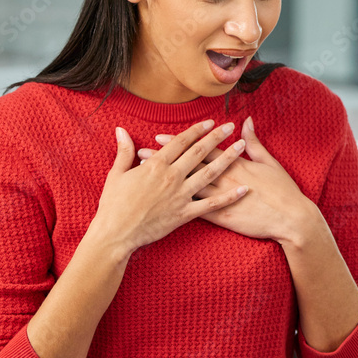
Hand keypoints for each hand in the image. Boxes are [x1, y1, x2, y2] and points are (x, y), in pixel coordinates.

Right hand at [97, 120, 248, 256]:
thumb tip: (121, 130)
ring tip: (241, 147)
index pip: (181, 142)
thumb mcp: (116, 174)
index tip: (210, 122)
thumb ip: (124, 151)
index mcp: (156, 165)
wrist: (116, 234)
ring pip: (210, 173)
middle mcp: (172, 177)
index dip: (197, 131)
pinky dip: (229, 197)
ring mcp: (180, 195)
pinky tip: (244, 189)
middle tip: (230, 126)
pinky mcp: (185, 213)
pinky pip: (212, 204)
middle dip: (217, 138)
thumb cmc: (113, 205)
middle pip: (199, 152)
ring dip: (228, 158)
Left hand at [138, 116, 322, 244]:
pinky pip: (198, 209)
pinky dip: (179, 204)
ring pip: (188, 185)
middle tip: (143, 151)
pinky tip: (162, 201)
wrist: (291, 218)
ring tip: (146, 175)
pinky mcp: (223, 216)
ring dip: (167, 180)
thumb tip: (246, 121)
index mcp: (236, 164)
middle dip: (165, 158)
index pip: (203, 149)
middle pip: (190, 165)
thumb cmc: (283, 190)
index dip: (181, 143)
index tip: (161, 137)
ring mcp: (222, 198)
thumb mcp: (270, 162)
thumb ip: (254, 142)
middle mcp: (225, 178)